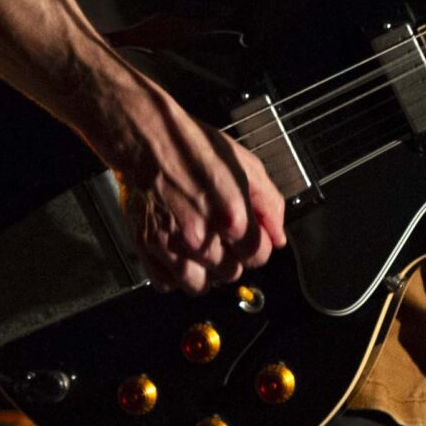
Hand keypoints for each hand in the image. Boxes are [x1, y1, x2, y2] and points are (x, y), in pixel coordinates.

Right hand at [107, 82, 287, 293]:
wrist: (148, 140)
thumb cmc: (194, 148)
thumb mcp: (247, 166)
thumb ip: (269, 206)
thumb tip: (278, 237)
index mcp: (232, 217)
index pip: (258, 257)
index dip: (257, 247)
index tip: (250, 239)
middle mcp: (201, 237)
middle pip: (230, 273)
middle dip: (232, 258)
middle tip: (223, 237)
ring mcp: (171, 245)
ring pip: (199, 285)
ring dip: (205, 272)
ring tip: (202, 248)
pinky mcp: (147, 247)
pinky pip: (166, 283)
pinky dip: (174, 274)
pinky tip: (180, 254)